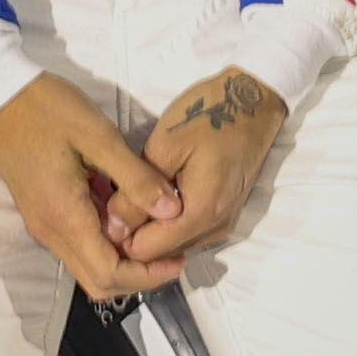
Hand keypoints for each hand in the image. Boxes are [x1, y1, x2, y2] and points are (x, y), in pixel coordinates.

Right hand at [0, 75, 177, 303]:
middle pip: (99, 281)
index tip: (178, 258)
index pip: (109, 273)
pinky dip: (108, 244)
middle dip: (140, 276)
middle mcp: (51, 230)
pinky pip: (79, 244)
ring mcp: (44, 224)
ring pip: (88, 266)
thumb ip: (137, 177)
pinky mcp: (44, 213)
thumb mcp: (99, 135)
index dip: (148, 275)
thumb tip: (172, 211)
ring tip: (158, 233)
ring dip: (124, 261)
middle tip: (173, 253)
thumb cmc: (47, 109)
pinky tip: (131, 217)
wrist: (0, 96)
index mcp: (65, 215)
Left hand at [126, 70, 293, 270]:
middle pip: (159, 254)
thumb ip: (136, 193)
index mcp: (200, 215)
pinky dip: (165, 222)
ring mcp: (222, 225)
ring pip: (171, 246)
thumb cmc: (208, 115)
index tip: (103, 209)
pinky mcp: (223, 216)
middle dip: (132, 234)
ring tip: (133, 193)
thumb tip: (112, 229)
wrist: (253, 101)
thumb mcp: (165, 147)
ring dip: (148, 228)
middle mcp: (214, 230)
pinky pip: (185, 233)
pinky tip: (154, 194)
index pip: (146, 253)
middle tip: (114, 197)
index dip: (117, 236)